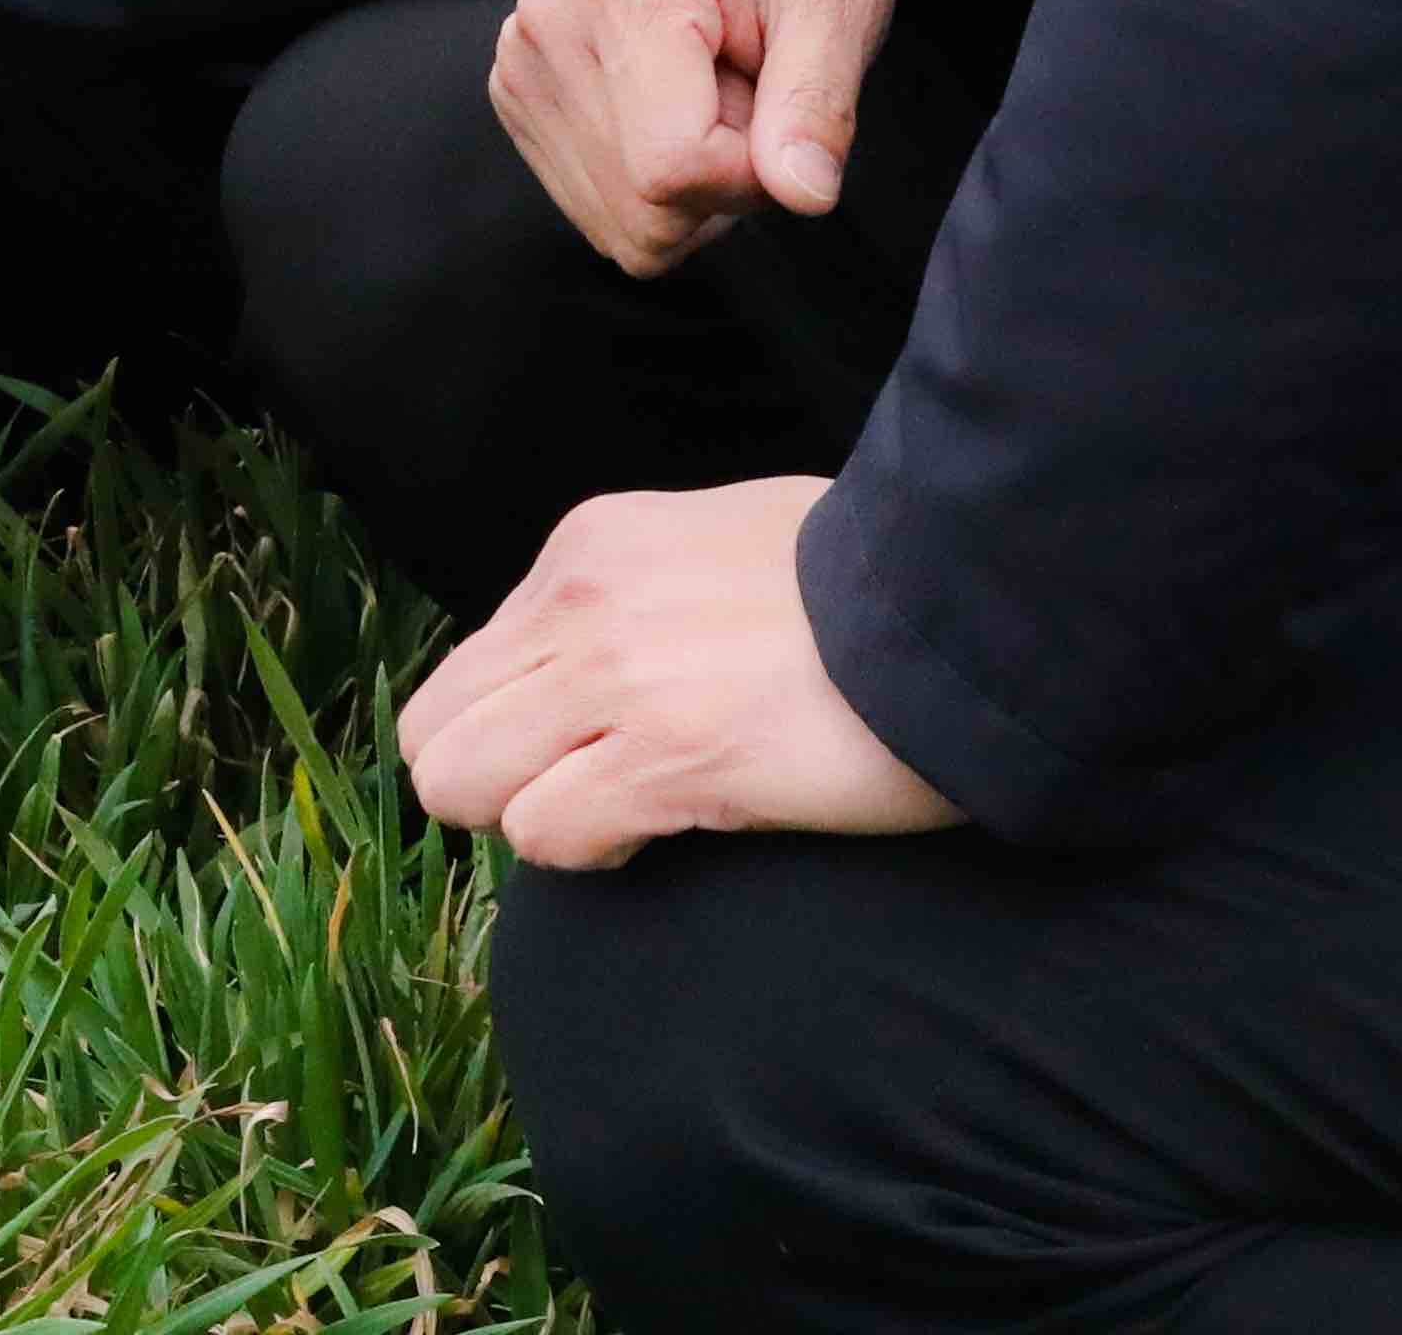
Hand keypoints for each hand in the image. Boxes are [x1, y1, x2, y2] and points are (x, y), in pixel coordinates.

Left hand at [398, 477, 957, 868]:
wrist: (967, 604)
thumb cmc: (871, 588)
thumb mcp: (718, 546)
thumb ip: (638, 597)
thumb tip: (599, 666)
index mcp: (588, 549)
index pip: (468, 671)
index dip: (515, 732)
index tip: (588, 751)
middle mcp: (579, 604)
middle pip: (435, 735)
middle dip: (495, 786)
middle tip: (585, 797)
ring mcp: (614, 680)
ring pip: (462, 788)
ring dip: (534, 820)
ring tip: (623, 812)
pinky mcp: (664, 757)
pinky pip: (544, 837)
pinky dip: (591, 854)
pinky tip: (662, 834)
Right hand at [495, 0, 898, 277]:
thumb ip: (817, 101)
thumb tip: (803, 198)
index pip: (671, 170)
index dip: (752, 177)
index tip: (786, 110)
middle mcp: (546, 25)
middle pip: (639, 210)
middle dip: (724, 183)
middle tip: (757, 92)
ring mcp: (520, 56)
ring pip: (616, 218)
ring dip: (690, 181)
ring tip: (720, 85)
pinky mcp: (515, 81)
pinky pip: (595, 199)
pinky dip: (652, 175)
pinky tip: (681, 99)